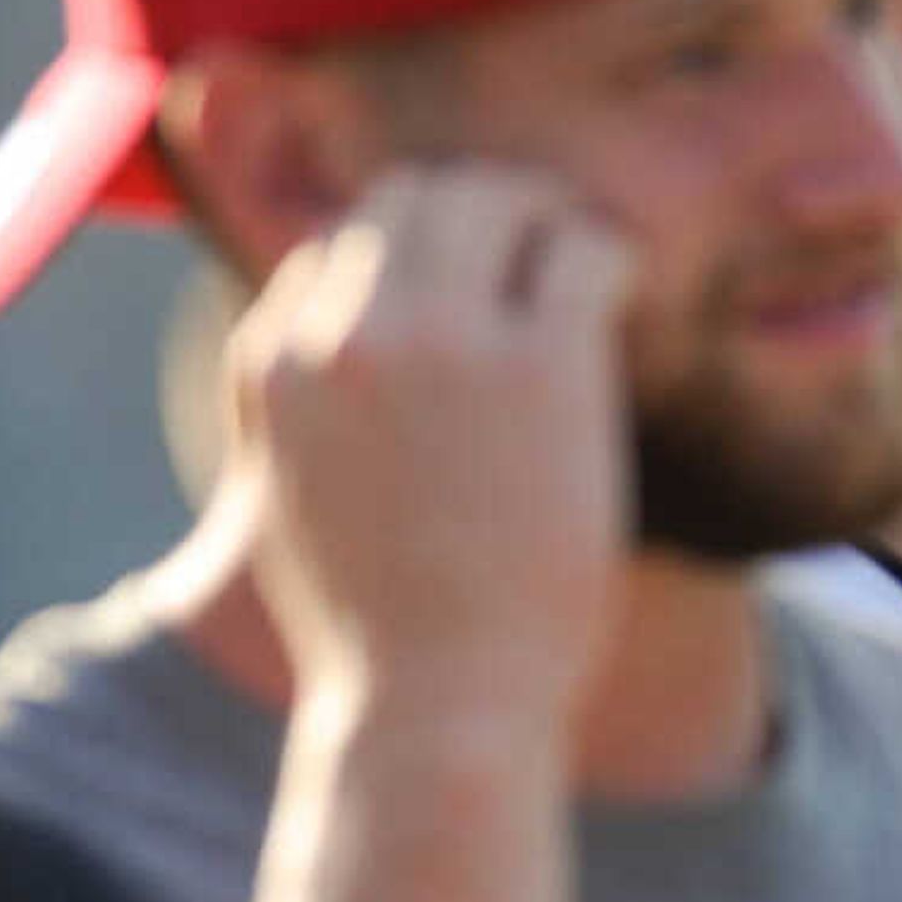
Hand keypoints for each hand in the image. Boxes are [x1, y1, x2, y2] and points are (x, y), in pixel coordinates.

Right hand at [228, 174, 634, 729]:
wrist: (439, 703)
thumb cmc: (378, 628)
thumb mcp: (287, 499)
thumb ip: (291, 410)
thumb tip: (314, 353)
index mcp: (274, 364)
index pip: (334, 248)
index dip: (407, 258)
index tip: (467, 280)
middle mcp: (345, 333)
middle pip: (408, 198)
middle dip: (476, 207)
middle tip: (539, 238)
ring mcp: (440, 340)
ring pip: (492, 199)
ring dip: (545, 214)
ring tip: (587, 256)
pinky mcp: (540, 365)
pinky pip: (582, 252)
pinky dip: (610, 254)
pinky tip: (627, 290)